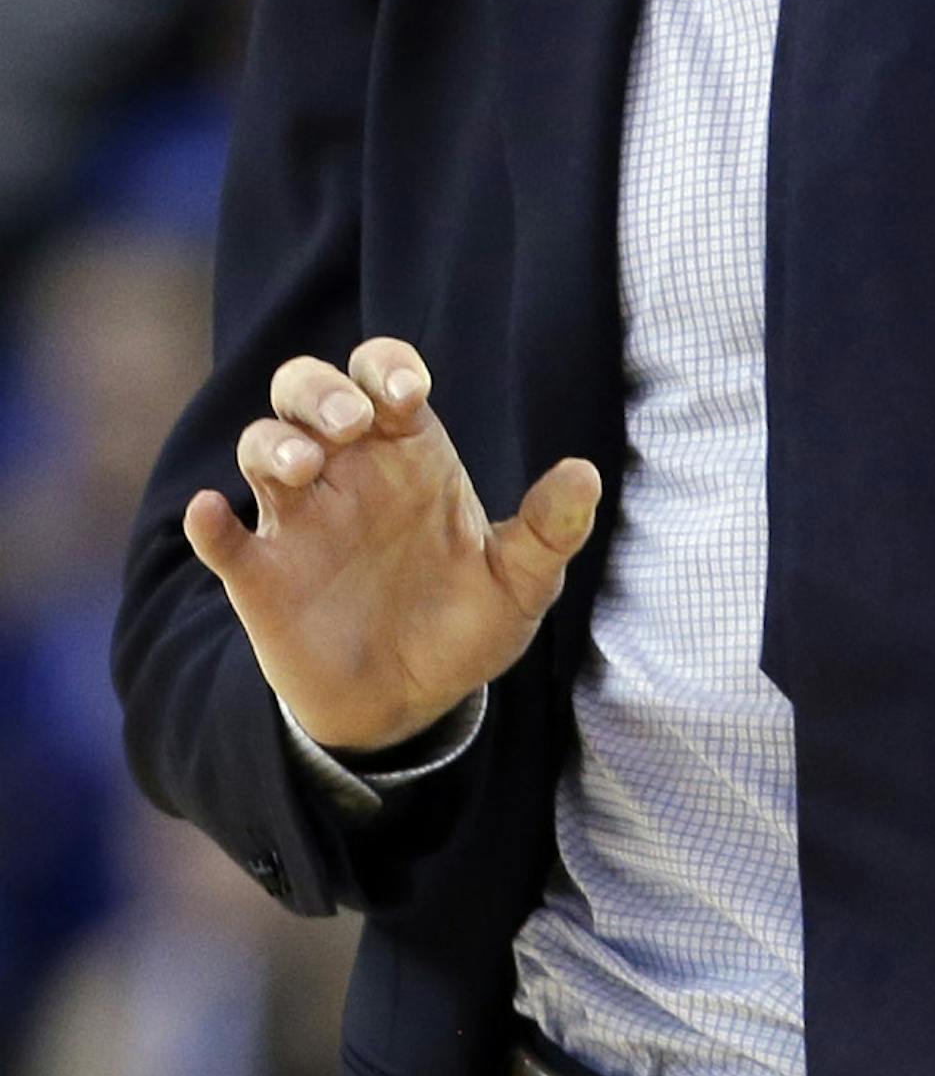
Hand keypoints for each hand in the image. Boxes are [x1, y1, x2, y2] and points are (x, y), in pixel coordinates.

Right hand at [183, 337, 601, 754]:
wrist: (412, 706)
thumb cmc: (464, 624)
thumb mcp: (521, 581)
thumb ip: (550, 528)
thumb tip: (585, 474)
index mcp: (407, 451)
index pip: (383, 375)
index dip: (386, 368)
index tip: (408, 394)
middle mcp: (347, 471)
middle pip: (307, 388)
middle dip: (320, 390)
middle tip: (348, 424)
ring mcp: (298, 520)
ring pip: (261, 444)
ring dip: (272, 444)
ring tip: (304, 470)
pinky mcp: (261, 577)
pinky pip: (222, 538)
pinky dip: (208, 524)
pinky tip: (210, 516)